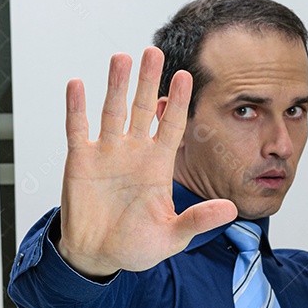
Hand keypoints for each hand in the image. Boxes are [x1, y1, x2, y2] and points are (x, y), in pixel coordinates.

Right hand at [56, 48, 236, 278]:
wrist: (98, 256)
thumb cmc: (136, 246)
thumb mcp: (172, 236)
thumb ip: (199, 221)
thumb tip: (231, 209)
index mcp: (158, 166)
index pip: (172, 126)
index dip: (178, 102)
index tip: (186, 76)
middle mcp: (134, 152)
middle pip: (143, 108)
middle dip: (149, 81)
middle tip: (155, 51)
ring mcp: (107, 153)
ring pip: (112, 110)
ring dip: (116, 85)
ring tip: (122, 58)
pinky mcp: (81, 160)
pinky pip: (78, 128)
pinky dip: (76, 107)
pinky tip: (77, 84)